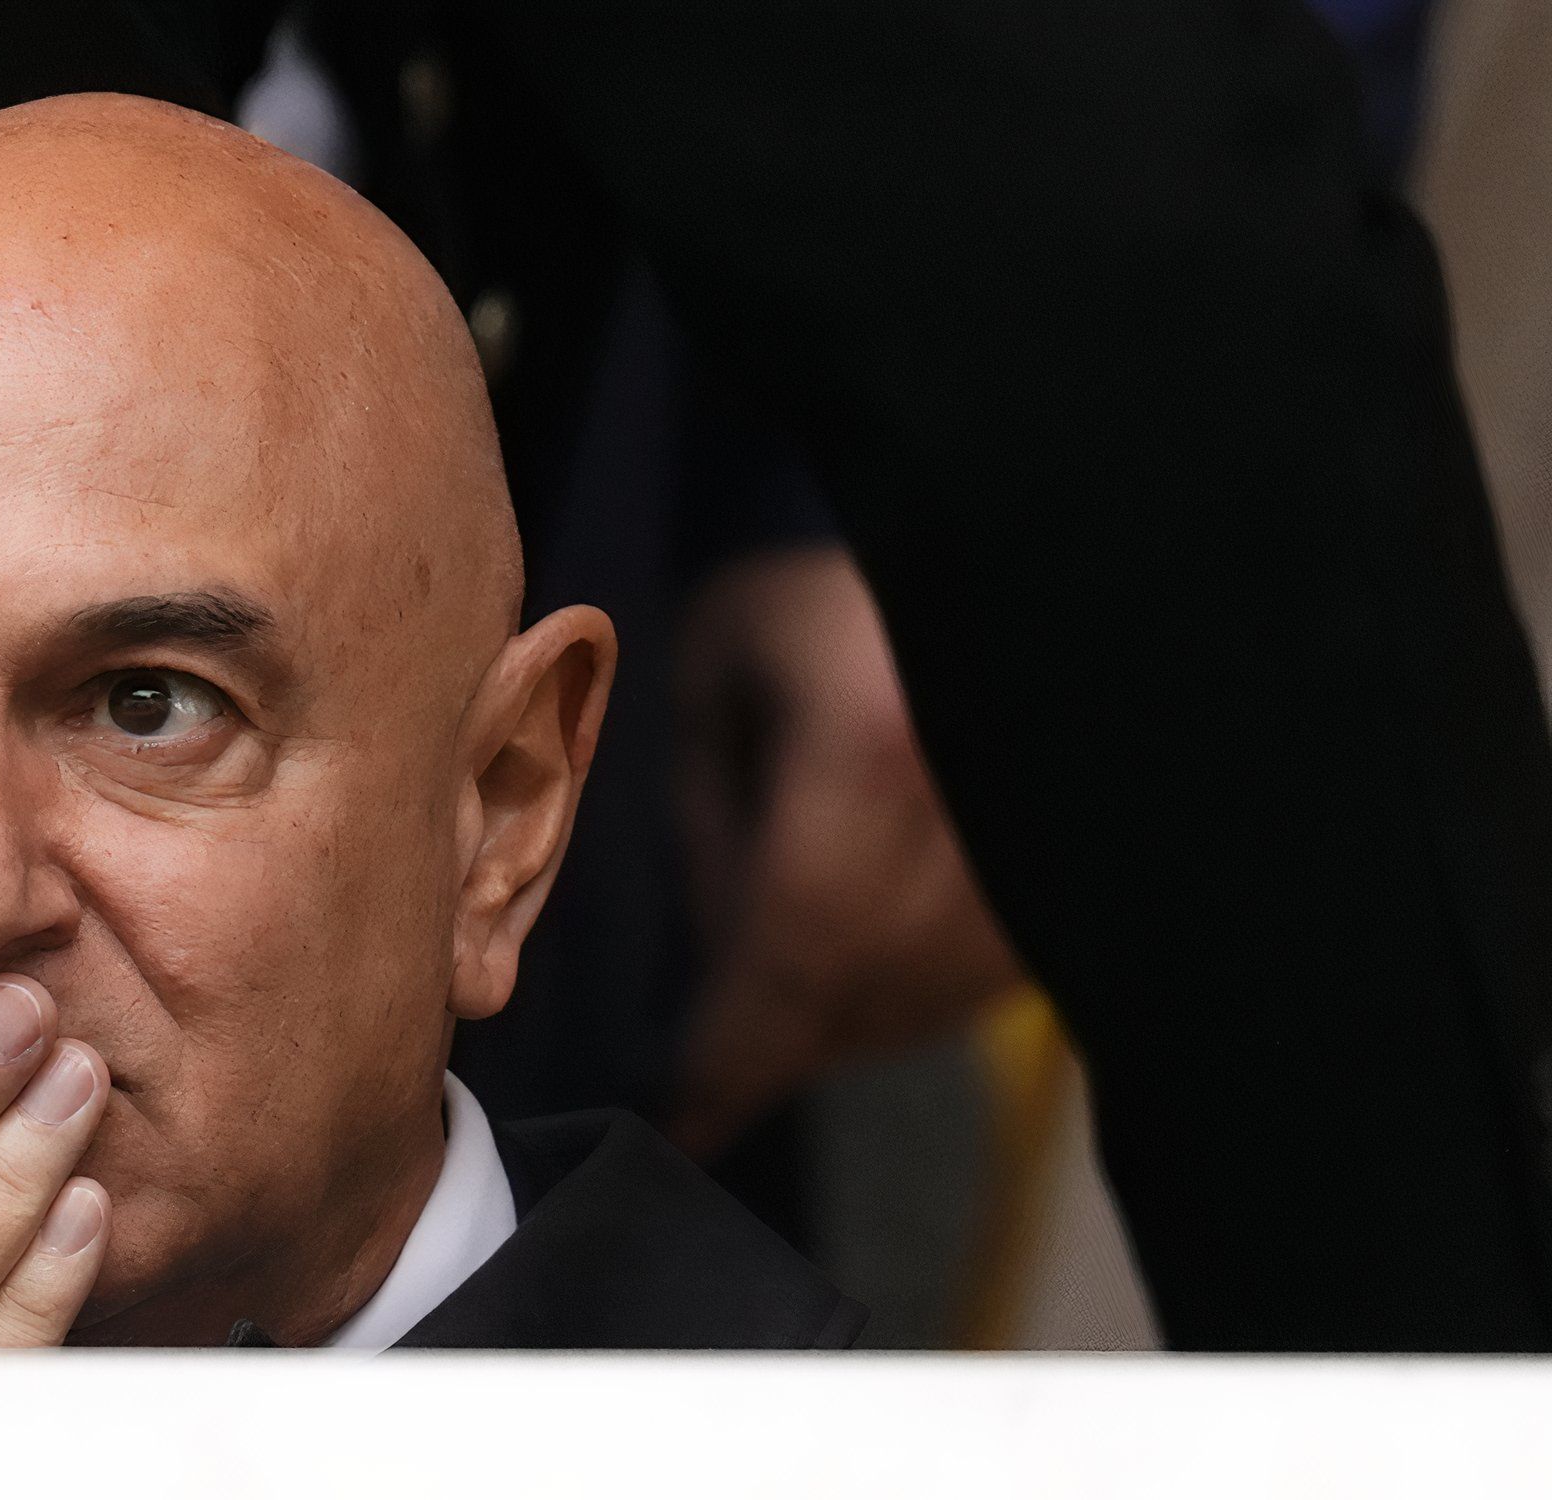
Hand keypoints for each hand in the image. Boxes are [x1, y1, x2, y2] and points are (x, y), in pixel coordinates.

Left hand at [668, 546, 1026, 1157]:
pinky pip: (989, 973)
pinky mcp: (1089, 868)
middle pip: (867, 989)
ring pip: (935, 996)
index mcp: (874, 745)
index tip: (686, 1119)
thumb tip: (728, 940)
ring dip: (849, 1027)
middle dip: (780, 1048)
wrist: (1006, 538)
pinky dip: (917, 995)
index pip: (791, 946)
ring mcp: (1049, 843)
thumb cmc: (832, 586)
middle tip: (712, 1082)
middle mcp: (977, 807)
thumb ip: (710, 805)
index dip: (734, 1052)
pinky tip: (865, 975)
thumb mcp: (727, 665)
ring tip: (774, 1018)